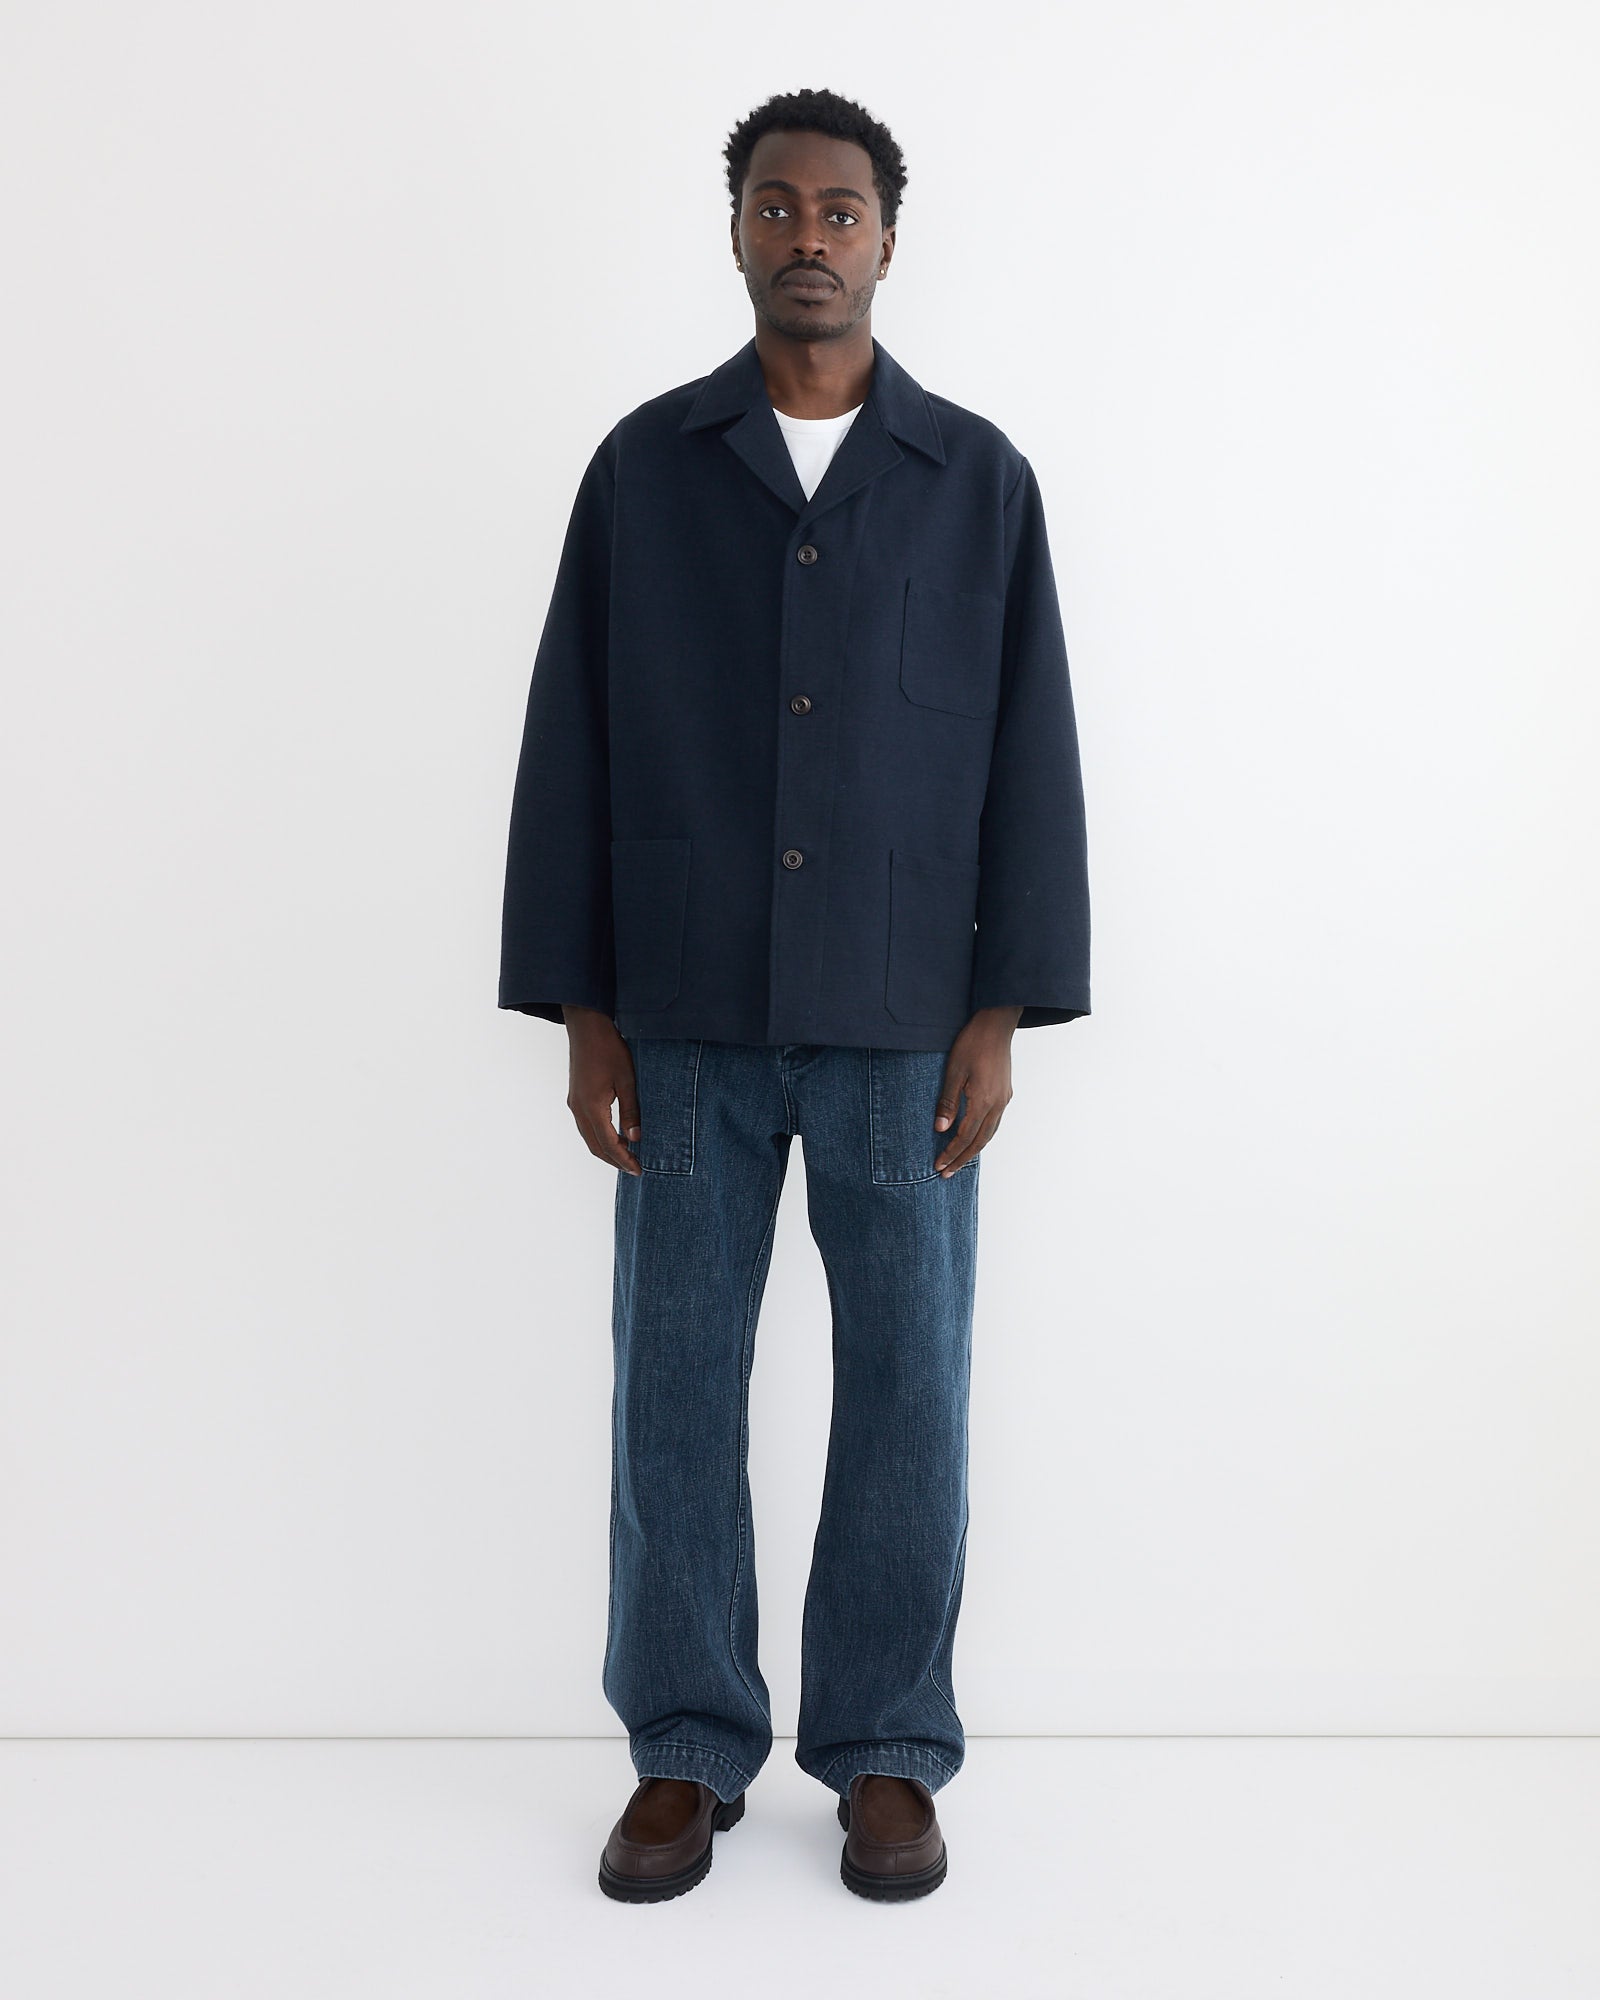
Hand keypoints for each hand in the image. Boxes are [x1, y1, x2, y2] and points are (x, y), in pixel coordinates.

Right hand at [562, 1005, 642, 1173]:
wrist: (586, 1026)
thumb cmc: (608, 1049)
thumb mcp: (627, 1080)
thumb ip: (631, 1111)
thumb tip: (635, 1139)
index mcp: (592, 1107)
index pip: (608, 1144)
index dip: (624, 1160)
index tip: (638, 1170)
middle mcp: (578, 1109)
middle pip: (595, 1146)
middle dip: (614, 1160)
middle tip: (634, 1168)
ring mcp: (574, 1103)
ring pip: (588, 1137)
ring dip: (606, 1149)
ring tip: (627, 1155)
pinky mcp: (575, 1096)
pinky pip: (586, 1125)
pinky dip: (599, 1136)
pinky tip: (614, 1134)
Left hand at [933, 1006, 1021, 1173]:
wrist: (997, 1023)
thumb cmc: (972, 1043)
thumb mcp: (953, 1071)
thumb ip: (947, 1102)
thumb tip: (940, 1129)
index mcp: (984, 1100)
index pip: (965, 1136)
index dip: (951, 1153)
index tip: (939, 1165)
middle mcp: (998, 1104)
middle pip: (979, 1141)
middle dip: (962, 1159)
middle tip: (947, 1173)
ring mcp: (1004, 1099)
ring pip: (990, 1133)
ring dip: (974, 1149)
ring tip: (960, 1161)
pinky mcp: (1005, 1092)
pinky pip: (995, 1122)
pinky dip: (983, 1135)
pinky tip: (975, 1137)